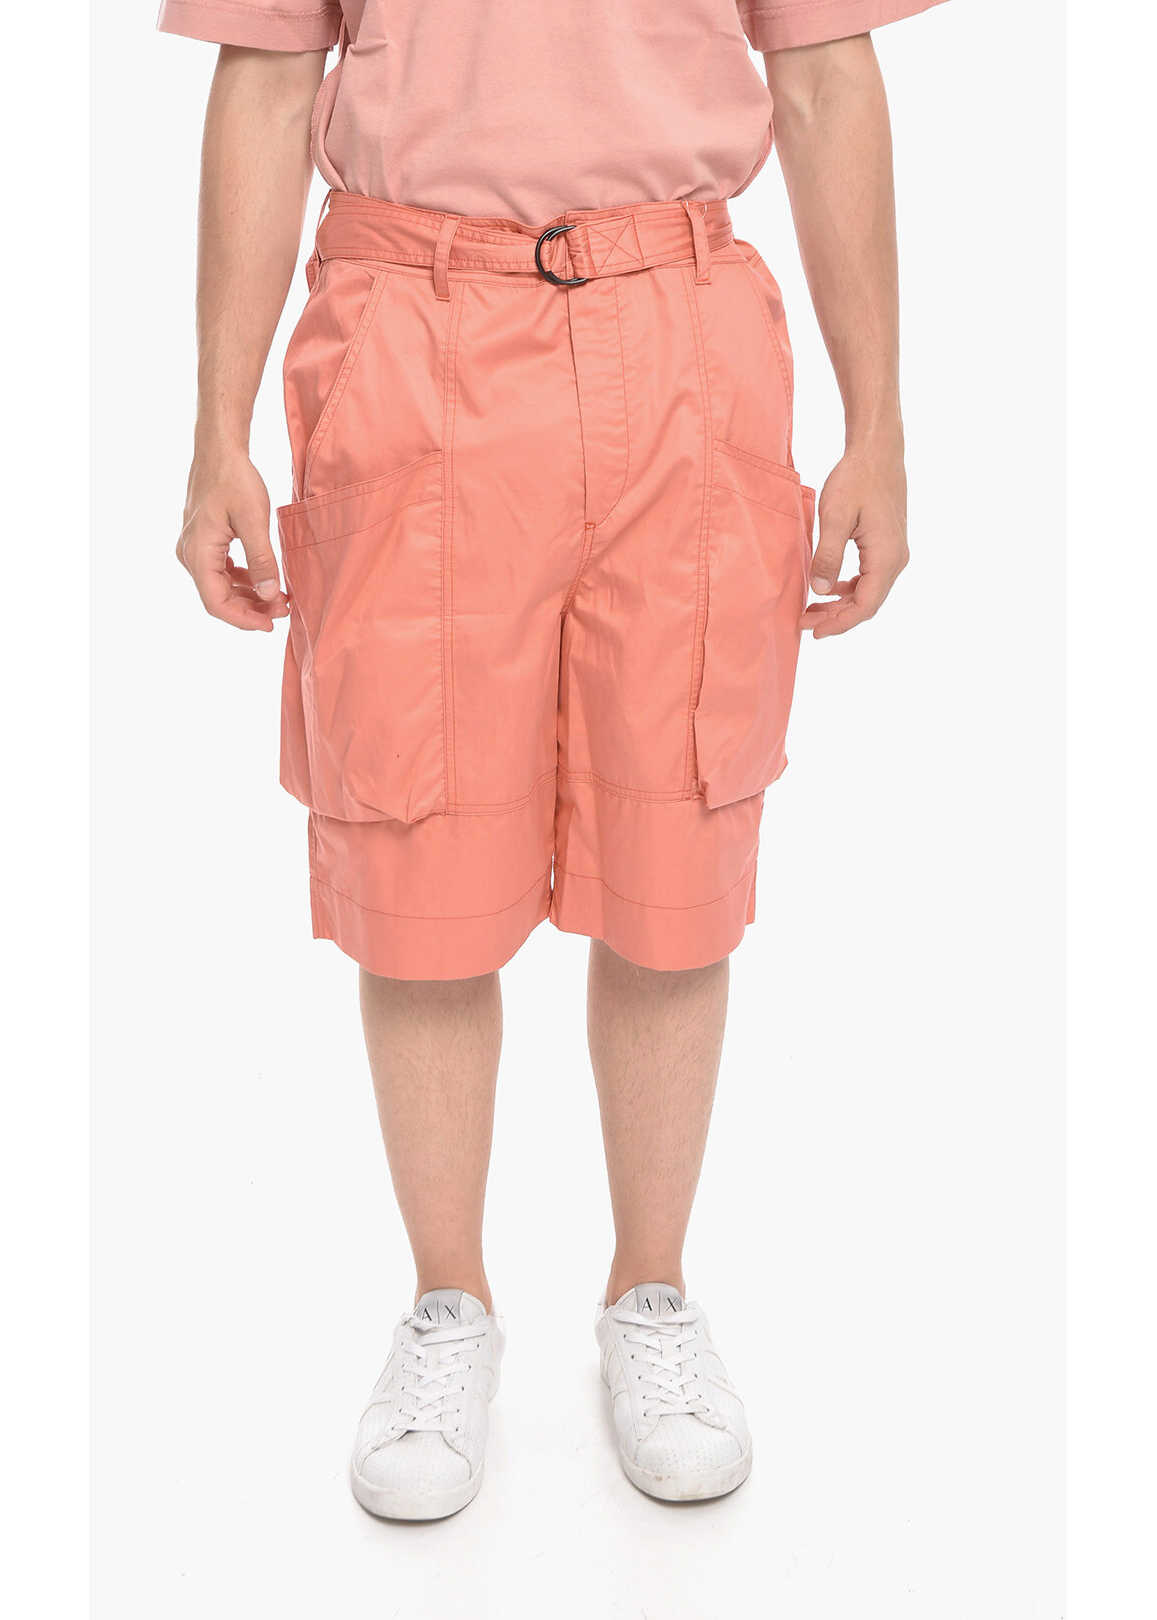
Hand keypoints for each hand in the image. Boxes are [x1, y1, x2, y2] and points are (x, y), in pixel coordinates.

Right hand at [176, 446, 288, 631]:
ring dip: (248, 596)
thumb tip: (269, 595)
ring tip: (279, 597)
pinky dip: (243, 581)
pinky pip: (221, 572)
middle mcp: (190, 554)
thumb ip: (262, 560)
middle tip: (284, 608)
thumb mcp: (254, 520)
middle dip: (251, 608)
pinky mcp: (203, 542)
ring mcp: (194, 549)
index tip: (270, 624)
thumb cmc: (234, 478)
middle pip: (218, 598)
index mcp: (198, 552)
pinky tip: (264, 580)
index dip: (243, 619)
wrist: (219, 450)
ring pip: (220, 587)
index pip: (216, 602)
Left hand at [803, 438, 907, 638]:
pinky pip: (869, 577)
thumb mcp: (835, 517)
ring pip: (868, 592)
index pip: (865, 606)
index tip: (814, 632)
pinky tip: (828, 587)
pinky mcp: (887, 545)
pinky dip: (848, 588)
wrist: (877, 451)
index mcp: (886, 557)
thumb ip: (828, 556)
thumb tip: (820, 591)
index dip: (840, 624)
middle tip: (805, 622)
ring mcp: (894, 552)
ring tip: (812, 609)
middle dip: (836, 617)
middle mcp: (896, 559)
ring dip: (841, 604)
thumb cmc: (856, 479)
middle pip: (868, 603)